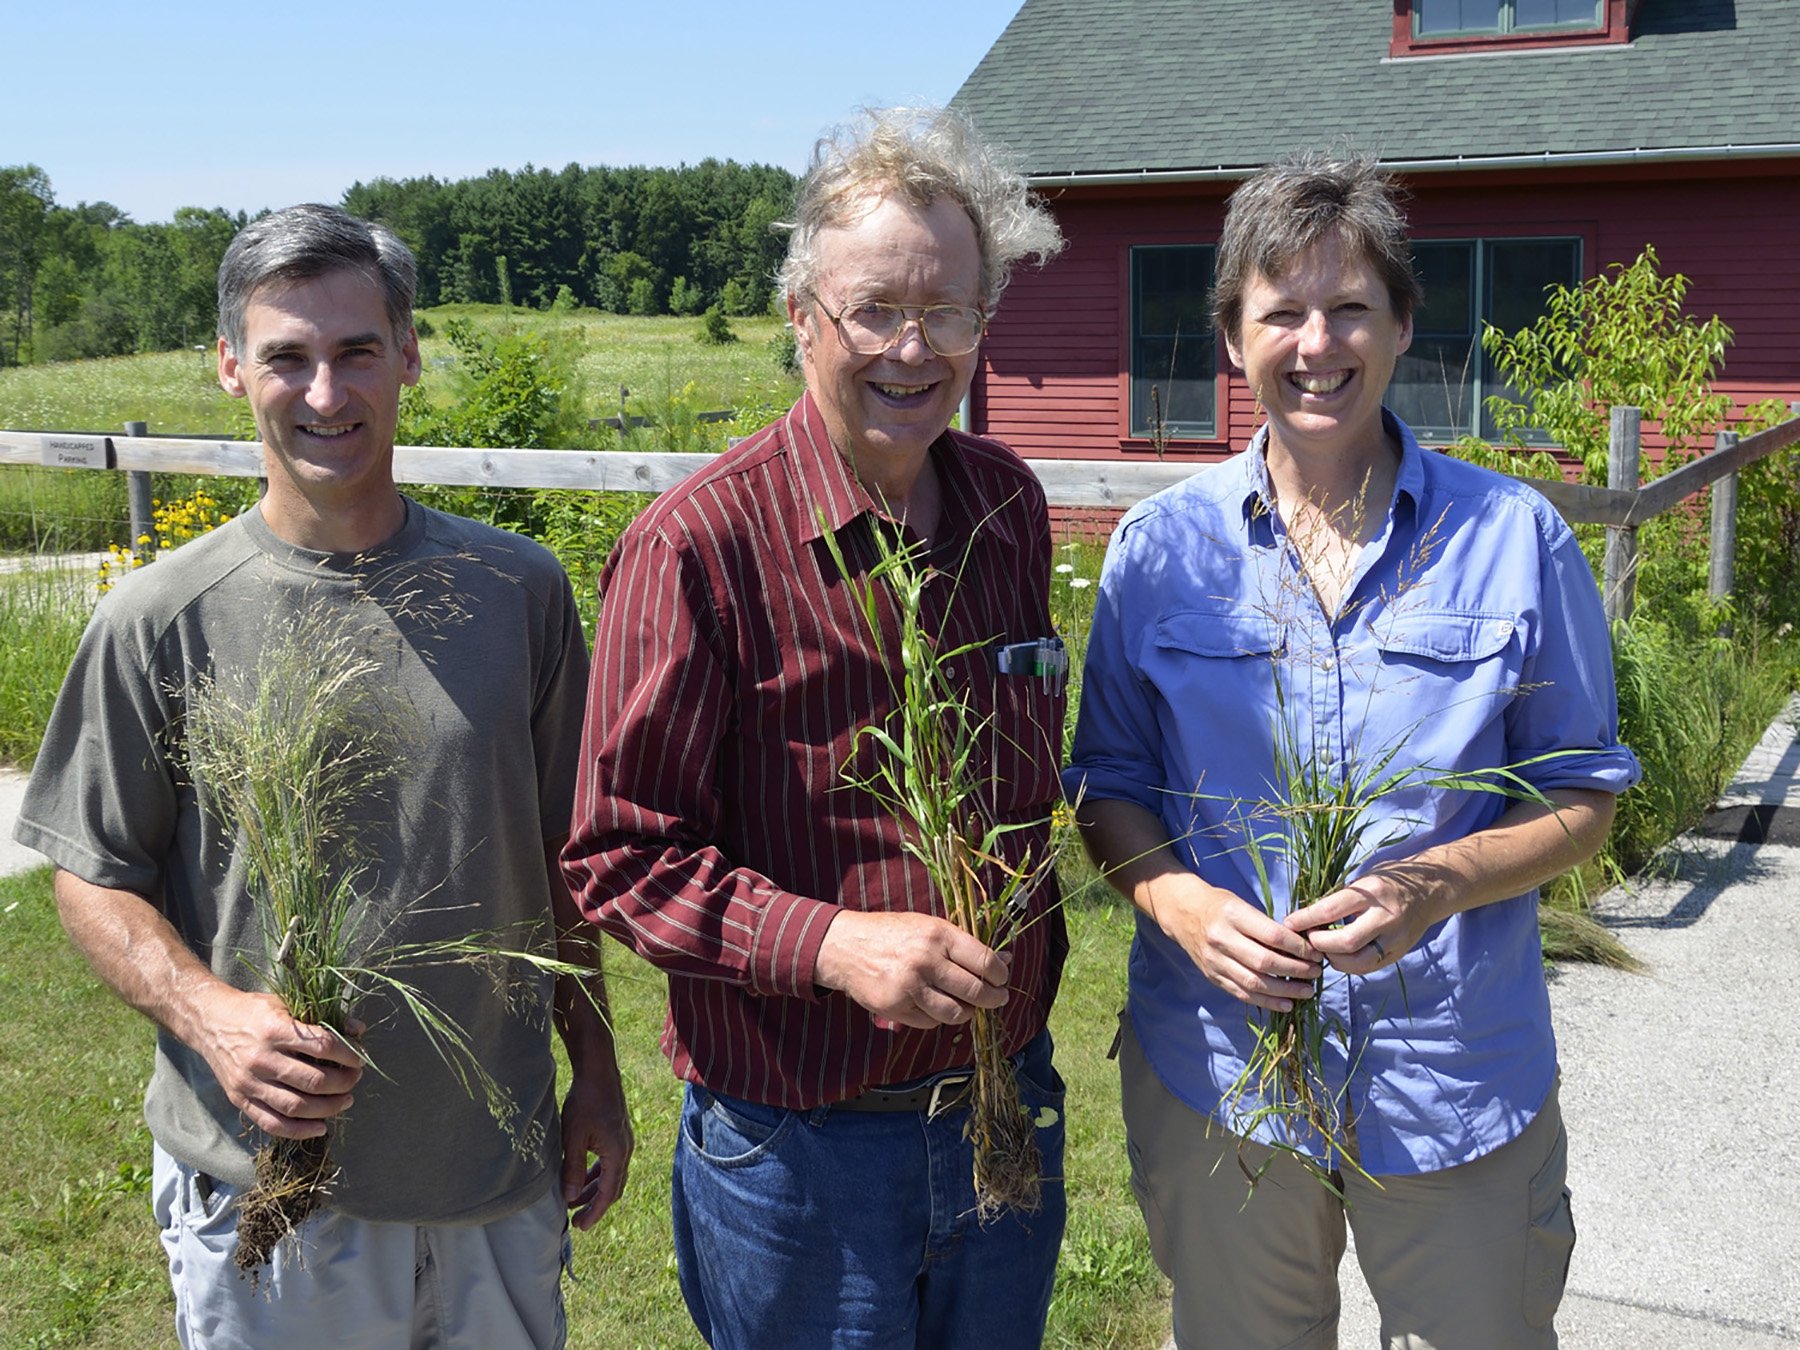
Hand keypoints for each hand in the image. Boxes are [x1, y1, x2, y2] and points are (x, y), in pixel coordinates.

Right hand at [190, 986, 362, 1138]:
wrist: (208, 1022)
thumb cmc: (252, 1011)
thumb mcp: (287, 1003)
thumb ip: (323, 1017)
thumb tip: (359, 1029)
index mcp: (276, 1030)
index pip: (322, 1046)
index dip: (347, 1055)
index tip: (359, 1059)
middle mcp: (261, 1059)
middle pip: (313, 1081)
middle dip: (343, 1083)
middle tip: (355, 1079)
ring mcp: (249, 1083)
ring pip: (296, 1106)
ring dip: (328, 1108)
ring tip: (345, 1101)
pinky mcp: (240, 1100)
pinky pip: (272, 1123)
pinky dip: (299, 1131)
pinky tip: (320, 1127)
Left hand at [560, 1068, 633, 1230]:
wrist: (599, 1070)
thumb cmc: (585, 1101)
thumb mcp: (573, 1137)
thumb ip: (573, 1168)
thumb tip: (571, 1197)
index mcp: (617, 1154)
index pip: (608, 1194)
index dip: (594, 1212)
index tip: (580, 1226)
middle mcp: (625, 1150)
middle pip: (613, 1187)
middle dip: (595, 1204)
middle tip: (576, 1219)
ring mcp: (623, 1141)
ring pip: (612, 1175)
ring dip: (595, 1189)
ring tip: (574, 1198)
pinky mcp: (618, 1133)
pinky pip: (610, 1162)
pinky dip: (597, 1173)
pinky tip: (582, 1175)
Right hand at [813, 910, 1009, 1028]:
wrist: (847, 947)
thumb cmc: (894, 934)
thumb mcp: (929, 927)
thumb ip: (964, 944)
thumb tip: (1005, 960)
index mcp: (938, 935)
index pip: (984, 960)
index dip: (1000, 975)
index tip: (1002, 979)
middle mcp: (926, 960)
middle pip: (975, 990)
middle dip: (993, 998)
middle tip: (997, 998)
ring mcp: (910, 987)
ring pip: (956, 1013)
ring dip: (967, 1012)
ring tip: (967, 1006)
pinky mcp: (896, 1008)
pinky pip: (931, 1022)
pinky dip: (939, 1018)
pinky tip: (937, 1006)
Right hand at [1146, 872, 1321, 1011]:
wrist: (1182, 913)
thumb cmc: (1219, 905)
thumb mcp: (1241, 903)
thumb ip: (1266, 925)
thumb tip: (1302, 945)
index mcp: (1232, 915)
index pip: (1272, 935)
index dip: (1298, 947)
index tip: (1315, 952)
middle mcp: (1221, 939)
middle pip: (1265, 962)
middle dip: (1296, 970)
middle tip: (1316, 972)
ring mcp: (1215, 961)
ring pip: (1255, 982)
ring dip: (1285, 990)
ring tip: (1307, 991)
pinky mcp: (1213, 976)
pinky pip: (1242, 993)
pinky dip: (1266, 1002)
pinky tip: (1286, 1004)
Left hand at [1285, 862, 1443, 973]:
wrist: (1429, 891)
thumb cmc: (1387, 882)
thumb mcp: (1363, 880)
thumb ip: (1339, 899)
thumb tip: (1304, 916)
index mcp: (1373, 892)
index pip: (1332, 909)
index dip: (1306, 919)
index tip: (1288, 923)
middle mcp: (1386, 917)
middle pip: (1346, 942)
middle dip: (1319, 944)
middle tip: (1306, 939)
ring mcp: (1395, 939)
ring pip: (1358, 961)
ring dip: (1333, 959)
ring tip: (1321, 949)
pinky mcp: (1398, 954)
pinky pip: (1368, 967)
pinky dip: (1348, 965)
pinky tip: (1337, 956)